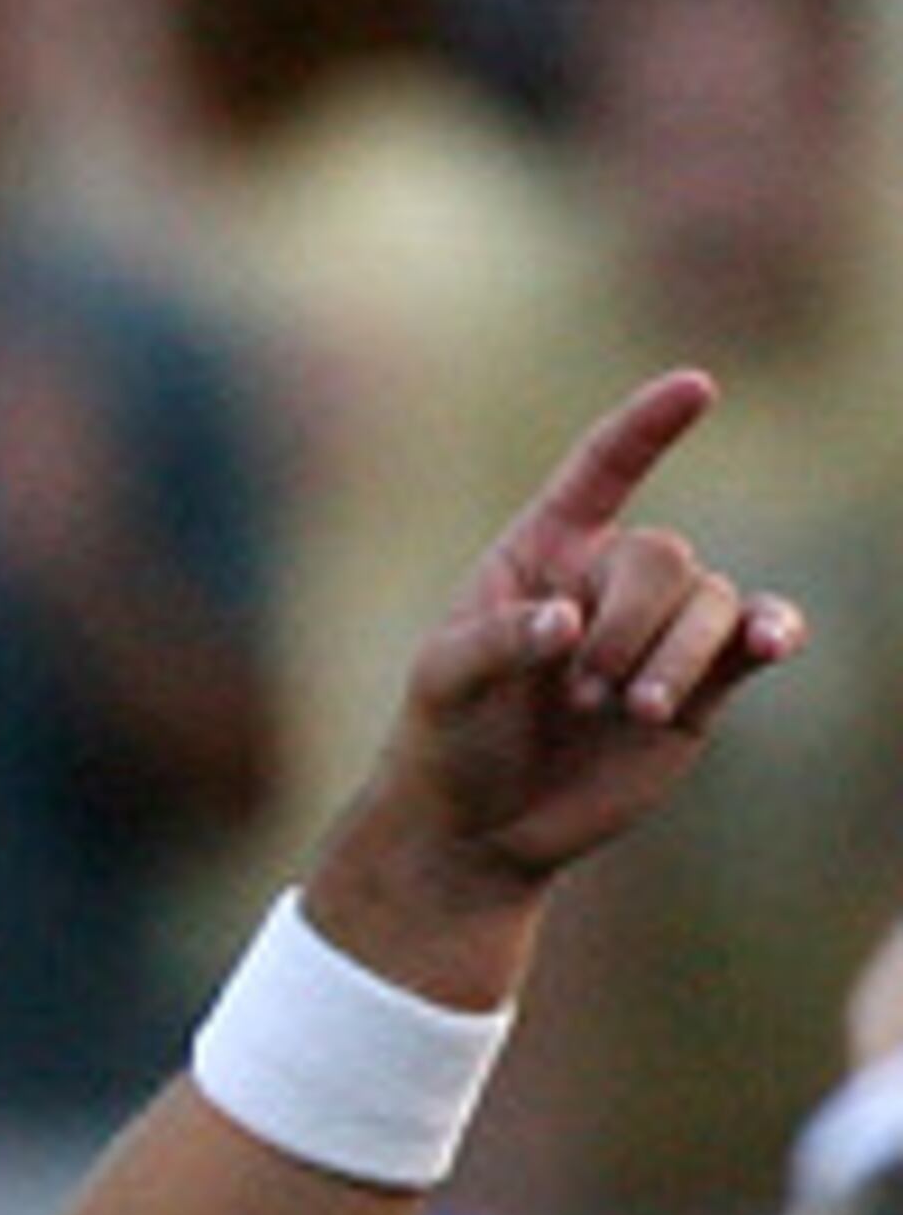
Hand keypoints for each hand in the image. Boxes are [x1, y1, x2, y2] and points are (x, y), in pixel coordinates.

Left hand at [399, 367, 794, 869]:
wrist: (478, 827)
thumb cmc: (445, 738)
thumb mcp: (443, 685)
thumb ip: (495, 644)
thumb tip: (567, 623)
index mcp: (542, 553)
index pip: (602, 471)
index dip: (647, 427)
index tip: (697, 386)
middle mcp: (608, 581)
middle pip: (663, 557)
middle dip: (630, 622)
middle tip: (581, 691)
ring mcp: (658, 631)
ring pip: (711, 602)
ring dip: (675, 656)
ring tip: (628, 710)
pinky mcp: (698, 686)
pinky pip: (753, 636)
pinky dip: (772, 631)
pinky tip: (772, 643)